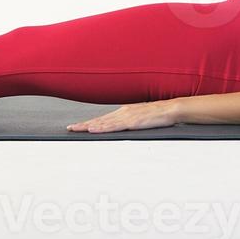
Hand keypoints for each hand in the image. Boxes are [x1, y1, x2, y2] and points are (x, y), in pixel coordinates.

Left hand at [67, 99, 181, 133]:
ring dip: (89, 126)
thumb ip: (131, 121)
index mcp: (124, 111)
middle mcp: (122, 112)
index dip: (90, 122)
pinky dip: (103, 128)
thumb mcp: (141, 117)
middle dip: (84, 124)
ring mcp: (127, 116)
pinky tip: (94, 130)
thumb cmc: (158, 114)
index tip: (77, 126)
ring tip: (77, 129)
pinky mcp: (132, 121)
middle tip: (69, 128)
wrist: (170, 109)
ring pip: (104, 123)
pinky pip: (114, 126)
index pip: (103, 118)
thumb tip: (123, 127)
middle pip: (100, 120)